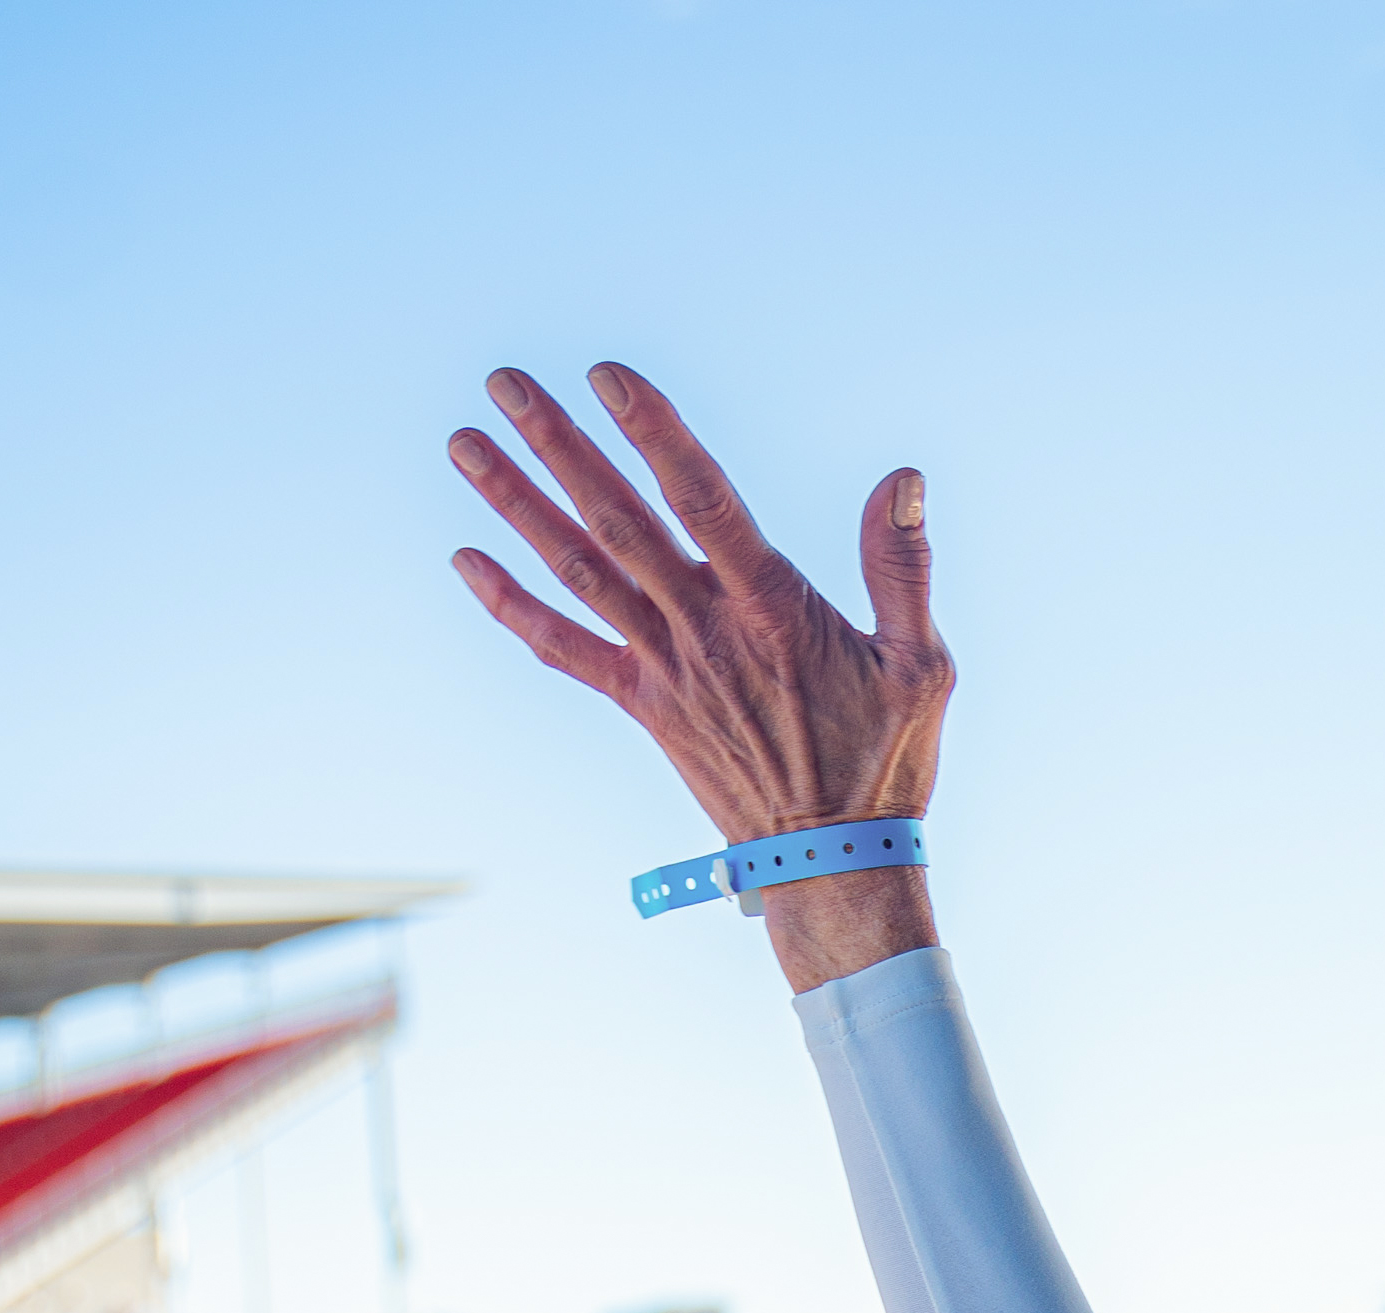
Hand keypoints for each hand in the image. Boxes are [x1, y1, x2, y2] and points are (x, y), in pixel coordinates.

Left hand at [449, 362, 950, 994]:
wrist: (830, 865)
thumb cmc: (884, 761)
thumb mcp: (921, 664)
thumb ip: (902, 568)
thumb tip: (903, 479)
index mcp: (770, 609)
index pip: (701, 502)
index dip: (654, 433)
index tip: (608, 376)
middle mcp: (703, 630)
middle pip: (617, 521)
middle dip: (558, 446)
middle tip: (505, 382)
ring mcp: (664, 668)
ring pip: (577, 573)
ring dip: (517, 505)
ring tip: (464, 443)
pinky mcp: (643, 704)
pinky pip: (563, 651)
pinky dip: (510, 605)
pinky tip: (466, 558)